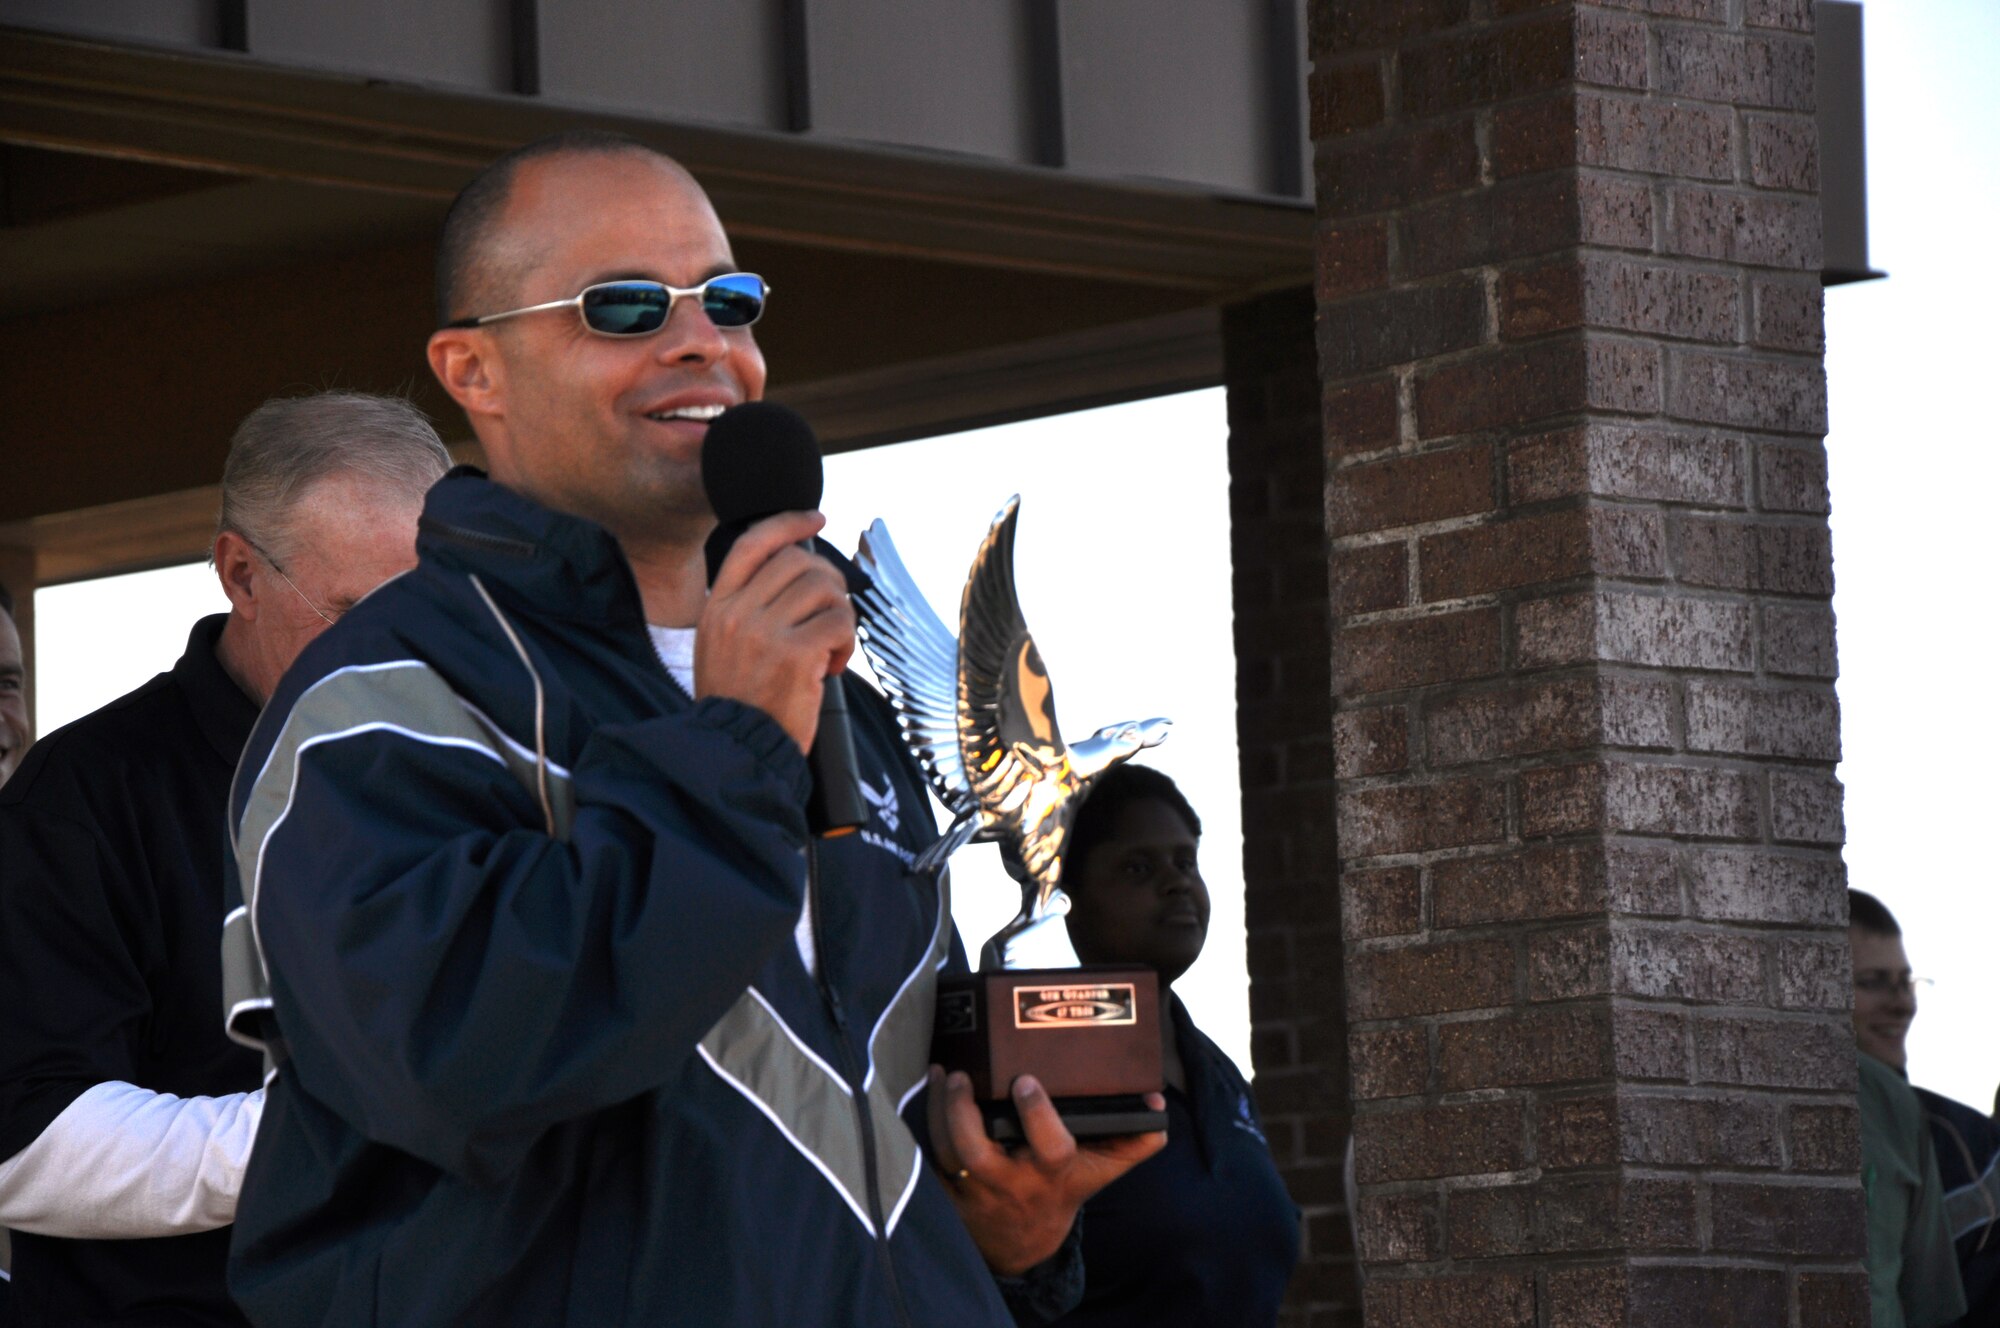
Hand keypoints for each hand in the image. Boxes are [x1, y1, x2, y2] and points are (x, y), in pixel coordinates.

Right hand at [695, 511, 855, 752]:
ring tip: (828, 648)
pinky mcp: (795, 654)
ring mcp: (764, 632)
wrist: (737, 752)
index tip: (816, 519)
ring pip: (825, 588)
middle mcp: (737, 613)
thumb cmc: (740, 704)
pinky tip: (831, 667)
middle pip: (799, 562)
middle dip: (829, 584)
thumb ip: (748, 608)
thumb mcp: (721, 646)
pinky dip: (846, 643)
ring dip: (839, 615)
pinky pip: (840, 622)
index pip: (754, 543)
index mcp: (717, 607)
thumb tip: (800, 572)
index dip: (789, 523)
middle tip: (831, 618)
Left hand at [925, 1067, 1165, 1275]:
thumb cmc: (1064, 1189)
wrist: (1024, 1241)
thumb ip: (1134, 1139)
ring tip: (943, 1073)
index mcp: (1052, 1174)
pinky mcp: (949, 1188)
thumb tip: (1157, 1105)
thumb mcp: (1104, 1170)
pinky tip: (929, 1089)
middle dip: (965, 1113)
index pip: (1049, 1148)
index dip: (1037, 1116)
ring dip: (939, 1112)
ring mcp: (976, 1187)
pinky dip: (924, 1124)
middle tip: (963, 1075)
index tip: (1026, 1081)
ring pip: (948, 1151)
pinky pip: (930, 1157)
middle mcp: (1011, 1182)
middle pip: (978, 1152)